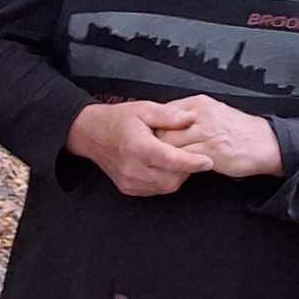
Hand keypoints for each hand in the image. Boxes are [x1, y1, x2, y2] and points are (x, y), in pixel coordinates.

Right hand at [66, 101, 214, 196]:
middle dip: (186, 170)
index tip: (207, 161)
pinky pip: (155, 189)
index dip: (191, 162)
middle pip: (171, 178)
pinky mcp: (128, 188)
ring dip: (177, 176)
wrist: (91, 134)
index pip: (170, 159)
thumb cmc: (117, 120)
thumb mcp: (144, 109)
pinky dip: (165, 180)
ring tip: (177, 159)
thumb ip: (169, 115)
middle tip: (191, 155)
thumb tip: (191, 118)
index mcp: (137, 146)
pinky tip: (164, 167)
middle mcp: (132, 167)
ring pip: (165, 186)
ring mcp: (129, 181)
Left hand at [157, 95, 283, 178]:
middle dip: (153, 143)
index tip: (147, 138)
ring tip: (157, 164)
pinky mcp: (211, 150)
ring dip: (161, 155)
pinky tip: (173, 170)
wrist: (266, 143)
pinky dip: (175, 165)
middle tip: (147, 154)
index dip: (153, 127)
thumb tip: (165, 124)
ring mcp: (206, 132)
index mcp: (199, 103)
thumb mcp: (213, 114)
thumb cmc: (238, 131)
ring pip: (170, 143)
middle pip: (163, 127)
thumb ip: (189, 117)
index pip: (164, 112)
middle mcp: (200, 114)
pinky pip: (183, 158)